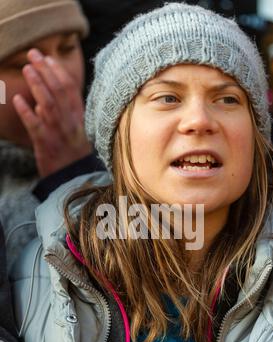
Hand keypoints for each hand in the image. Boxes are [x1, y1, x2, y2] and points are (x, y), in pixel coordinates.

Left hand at [12, 49, 91, 177]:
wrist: (75, 180)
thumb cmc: (73, 155)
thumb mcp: (74, 133)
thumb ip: (61, 116)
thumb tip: (39, 103)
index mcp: (79, 117)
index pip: (71, 89)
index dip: (59, 72)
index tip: (48, 58)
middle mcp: (70, 122)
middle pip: (59, 91)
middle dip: (46, 71)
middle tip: (33, 54)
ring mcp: (58, 133)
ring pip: (49, 105)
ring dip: (38, 85)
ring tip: (27, 69)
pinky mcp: (46, 144)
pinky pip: (36, 126)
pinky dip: (27, 112)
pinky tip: (17, 100)